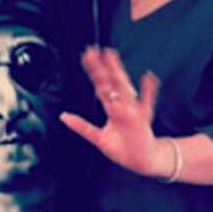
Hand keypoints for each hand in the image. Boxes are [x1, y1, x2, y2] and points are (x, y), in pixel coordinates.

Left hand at [59, 46, 169, 177]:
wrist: (143, 161)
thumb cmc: (122, 147)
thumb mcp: (98, 137)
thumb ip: (82, 126)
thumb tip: (63, 116)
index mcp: (112, 108)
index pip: (101, 85)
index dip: (94, 70)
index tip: (87, 54)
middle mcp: (122, 106)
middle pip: (109, 83)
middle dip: (101, 67)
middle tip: (92, 50)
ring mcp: (132, 111)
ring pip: (122, 88)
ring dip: (116, 72)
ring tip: (111, 56)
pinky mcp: (142, 120)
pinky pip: (146, 104)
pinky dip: (149, 90)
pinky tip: (149, 77)